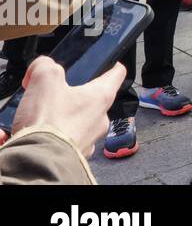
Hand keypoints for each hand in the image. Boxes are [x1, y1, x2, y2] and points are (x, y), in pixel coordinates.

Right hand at [7, 57, 123, 156]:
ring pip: (82, 123)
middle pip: (95, 101)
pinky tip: (42, 134)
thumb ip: (46, 66)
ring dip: (67, 118)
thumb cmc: (50, 120)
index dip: (112, 66)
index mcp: (101, 96)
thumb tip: (42, 67)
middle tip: (58, 94)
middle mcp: (101, 119)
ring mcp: (90, 140)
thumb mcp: (45, 79)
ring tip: (46, 116)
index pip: (116, 75)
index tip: (111, 64)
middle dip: (78, 96)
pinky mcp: (76, 156)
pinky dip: (58, 136)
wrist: (40, 161)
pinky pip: (69, 141)